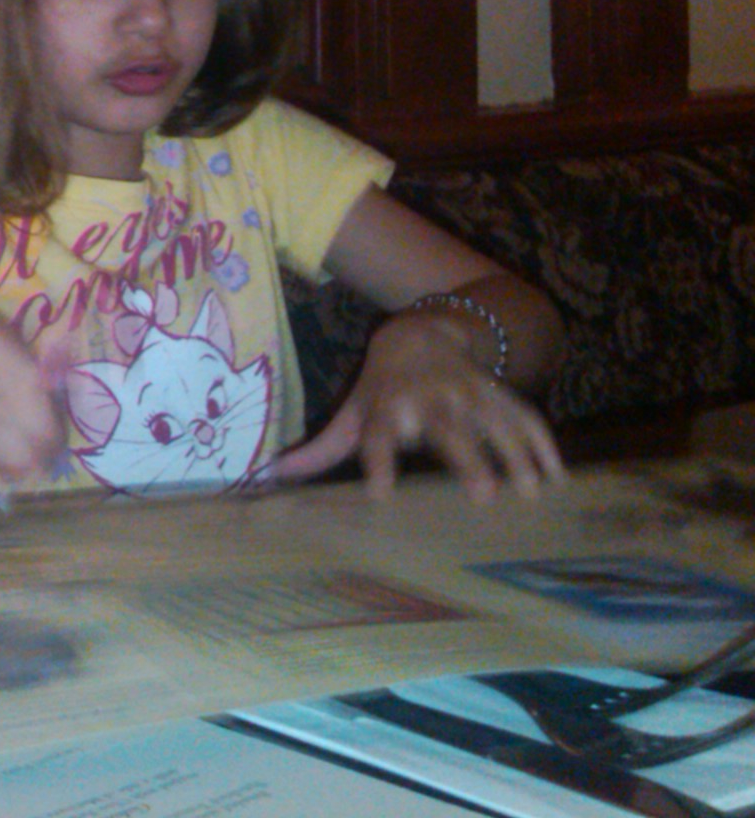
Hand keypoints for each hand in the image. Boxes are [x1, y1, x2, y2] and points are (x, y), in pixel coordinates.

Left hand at [272, 312, 564, 500]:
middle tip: (484, 496)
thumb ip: (320, 448)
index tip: (379, 494)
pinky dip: (543, 443)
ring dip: (515, 454)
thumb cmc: (382, 388)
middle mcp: (429, 399)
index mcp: (388, 406)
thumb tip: (271, 475)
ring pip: (495, 421)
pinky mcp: (497, 392)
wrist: (421, 333)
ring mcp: (468, 392)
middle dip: (467, 458)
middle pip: (448, 429)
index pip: (379, 436)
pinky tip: (558, 477)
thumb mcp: (352, 412)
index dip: (378, 461)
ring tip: (532, 492)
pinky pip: (526, 415)